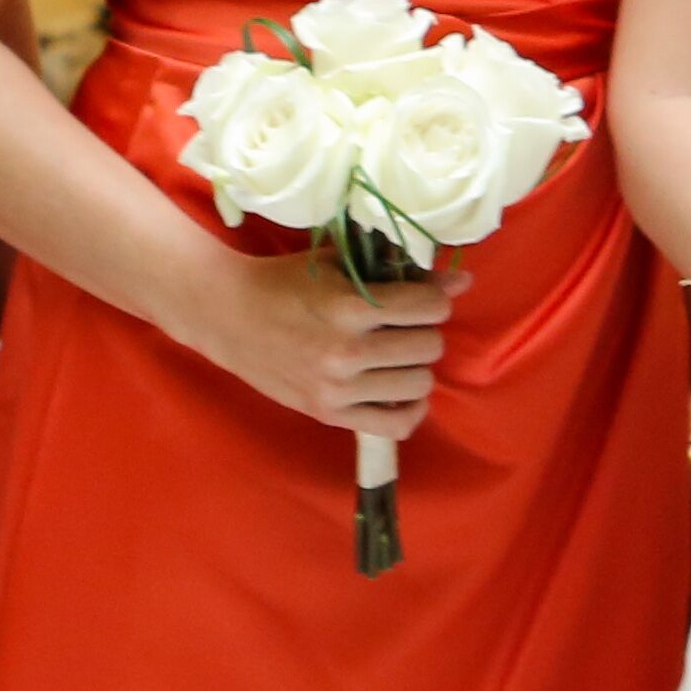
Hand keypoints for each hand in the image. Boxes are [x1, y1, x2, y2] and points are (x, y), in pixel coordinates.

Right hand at [175, 246, 456, 444]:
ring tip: (399, 355)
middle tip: (407, 325)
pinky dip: (410, 410)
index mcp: (350, 306)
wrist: (229, 315)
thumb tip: (461, 280)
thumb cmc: (284, 282)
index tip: (423, 297)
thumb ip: (397, 272)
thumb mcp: (338, 265)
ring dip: (417, 366)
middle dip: (426, 331)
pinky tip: (401, 392)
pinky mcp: (329, 413)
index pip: (429, 306)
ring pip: (419, 384)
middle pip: (429, 346)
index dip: (435, 298)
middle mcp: (347, 351)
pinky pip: (396, 425)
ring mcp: (338, 388)